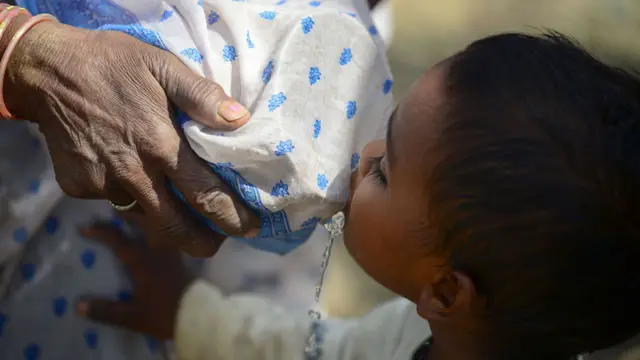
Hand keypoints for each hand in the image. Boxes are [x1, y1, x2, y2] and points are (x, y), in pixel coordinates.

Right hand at [4, 20, 259, 255]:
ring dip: (169, 223)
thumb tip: (240, 120)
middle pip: (176, 226)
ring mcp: (104, 184)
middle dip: (203, 242)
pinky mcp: (81, 188)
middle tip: (219, 242)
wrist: (48, 70)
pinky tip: (135, 175)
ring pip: (146, 218)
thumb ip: (201, 96)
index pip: (207, 196)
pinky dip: (133, 196)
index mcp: (162, 145)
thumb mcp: (162, 65)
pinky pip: (116, 201)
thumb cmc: (113, 64)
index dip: (233, 218)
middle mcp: (134, 173)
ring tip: (186, 216)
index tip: (252, 229)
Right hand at [77, 223, 192, 338]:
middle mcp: (157, 252)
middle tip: (115, 204)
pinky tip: (157, 231)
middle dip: (127, 212)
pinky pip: (168, 236)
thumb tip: (77, 305)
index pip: (119, 240)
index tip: (84, 226)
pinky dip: (159, 229)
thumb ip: (106, 311)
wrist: (200, 317)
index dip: (101, 231)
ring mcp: (172, 253)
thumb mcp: (133, 317)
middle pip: (143, 224)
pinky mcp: (182, 259)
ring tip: (135, 212)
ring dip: (145, 218)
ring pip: (157, 228)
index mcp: (143, 262)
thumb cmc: (166, 315)